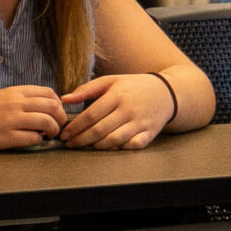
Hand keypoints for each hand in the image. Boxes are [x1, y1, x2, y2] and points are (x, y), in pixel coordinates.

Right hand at [0, 86, 65, 150]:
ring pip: (47, 122)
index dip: (58, 103)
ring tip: (49, 134)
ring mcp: (11, 120)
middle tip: (58, 125)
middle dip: (61, 117)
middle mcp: (15, 103)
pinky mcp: (7, 137)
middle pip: (52, 106)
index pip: (48, 93)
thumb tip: (46, 105)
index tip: (56, 111)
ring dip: (53, 130)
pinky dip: (39, 140)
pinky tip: (34, 140)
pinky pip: (34, 138)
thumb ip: (22, 98)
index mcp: (15, 91)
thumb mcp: (1, 96)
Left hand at [57, 73, 178, 149]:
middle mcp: (129, 109)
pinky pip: (133, 145)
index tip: (65, 134)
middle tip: (70, 144)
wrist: (166, 92)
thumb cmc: (134, 87)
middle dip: (82, 139)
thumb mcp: (111, 81)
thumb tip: (64, 99)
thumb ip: (87, 89)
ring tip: (87, 146)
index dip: (75, 127)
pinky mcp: (150, 132)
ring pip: (114, 140)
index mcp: (118, 95)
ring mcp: (141, 122)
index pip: (91, 114)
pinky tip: (109, 147)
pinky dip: (120, 148)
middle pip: (100, 129)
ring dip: (97, 146)